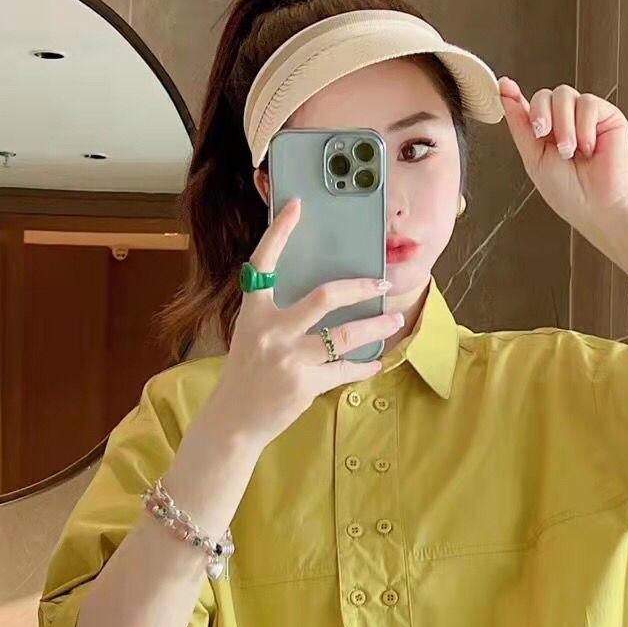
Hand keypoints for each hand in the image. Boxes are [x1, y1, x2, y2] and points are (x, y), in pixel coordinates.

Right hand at [214, 199, 402, 448]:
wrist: (233, 419)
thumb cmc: (248, 373)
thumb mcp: (253, 335)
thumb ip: (278, 314)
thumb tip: (322, 295)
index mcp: (254, 312)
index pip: (264, 264)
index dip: (279, 234)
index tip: (296, 207)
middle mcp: (271, 331)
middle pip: (323, 298)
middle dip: (359, 288)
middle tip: (382, 284)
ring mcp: (288, 359)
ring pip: (344, 336)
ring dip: (375, 327)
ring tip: (394, 320)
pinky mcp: (304, 384)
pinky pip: (343, 370)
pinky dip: (363, 367)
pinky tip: (375, 363)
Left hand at [497, 77, 627, 238]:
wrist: (596, 205)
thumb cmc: (568, 192)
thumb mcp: (532, 158)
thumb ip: (519, 125)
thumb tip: (505, 94)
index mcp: (545, 132)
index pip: (529, 106)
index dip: (515, 94)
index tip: (505, 87)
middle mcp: (565, 121)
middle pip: (545, 95)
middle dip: (541, 115)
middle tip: (543, 136)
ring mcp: (586, 116)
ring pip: (565, 95)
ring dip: (563, 125)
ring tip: (569, 151)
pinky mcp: (607, 115)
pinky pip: (588, 103)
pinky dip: (585, 126)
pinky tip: (589, 147)